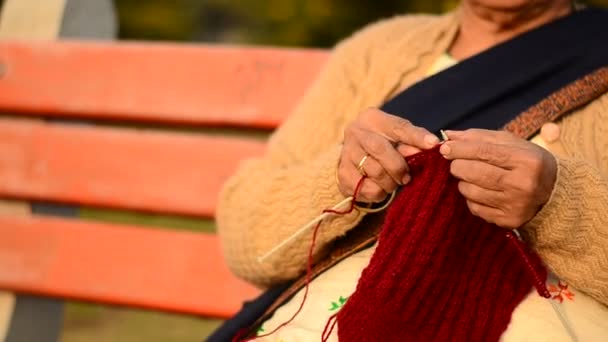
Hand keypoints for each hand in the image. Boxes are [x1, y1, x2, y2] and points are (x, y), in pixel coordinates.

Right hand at [338, 108, 438, 201]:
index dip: (416, 137)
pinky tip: (379, 187)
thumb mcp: (398, 137)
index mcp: (372, 119)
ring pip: (374, 171)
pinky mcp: (343, 174)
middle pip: (380, 149)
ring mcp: (346, 153)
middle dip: (398, 166)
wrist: (355, 157)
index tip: (433, 145)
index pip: (397, 126)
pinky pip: (366, 189)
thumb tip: (431, 146)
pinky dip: (378, 192)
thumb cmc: (383, 144)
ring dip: (390, 182)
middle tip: (406, 177)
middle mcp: (356, 133)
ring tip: (392, 182)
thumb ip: (413, 141)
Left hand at [439, 129, 556, 228]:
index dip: (460, 149)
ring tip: (470, 176)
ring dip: (463, 182)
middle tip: (455, 163)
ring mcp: (515, 205)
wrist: (555, 193)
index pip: (484, 152)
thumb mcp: (512, 143)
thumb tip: (449, 135)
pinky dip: (471, 198)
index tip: (444, 148)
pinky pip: (475, 208)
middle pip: (475, 173)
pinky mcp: (507, 220)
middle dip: (457, 166)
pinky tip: (479, 191)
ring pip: (471, 191)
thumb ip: (480, 137)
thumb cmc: (528, 162)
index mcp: (527, 160)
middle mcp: (522, 184)